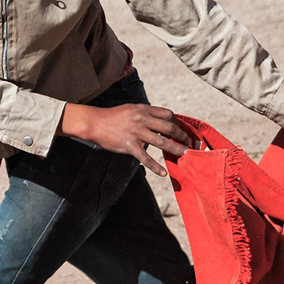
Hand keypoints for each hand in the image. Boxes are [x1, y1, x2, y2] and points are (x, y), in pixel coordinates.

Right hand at [60, 102, 190, 175]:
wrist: (94, 123)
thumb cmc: (113, 117)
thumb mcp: (132, 109)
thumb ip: (146, 114)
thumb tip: (161, 121)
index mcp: (144, 110)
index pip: (168, 114)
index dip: (178, 123)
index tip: (182, 131)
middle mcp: (142, 119)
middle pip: (169, 127)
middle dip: (181, 136)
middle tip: (189, 144)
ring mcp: (136, 132)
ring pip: (161, 142)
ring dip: (175, 149)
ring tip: (185, 155)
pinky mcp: (129, 145)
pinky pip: (145, 157)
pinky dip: (156, 166)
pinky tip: (163, 173)